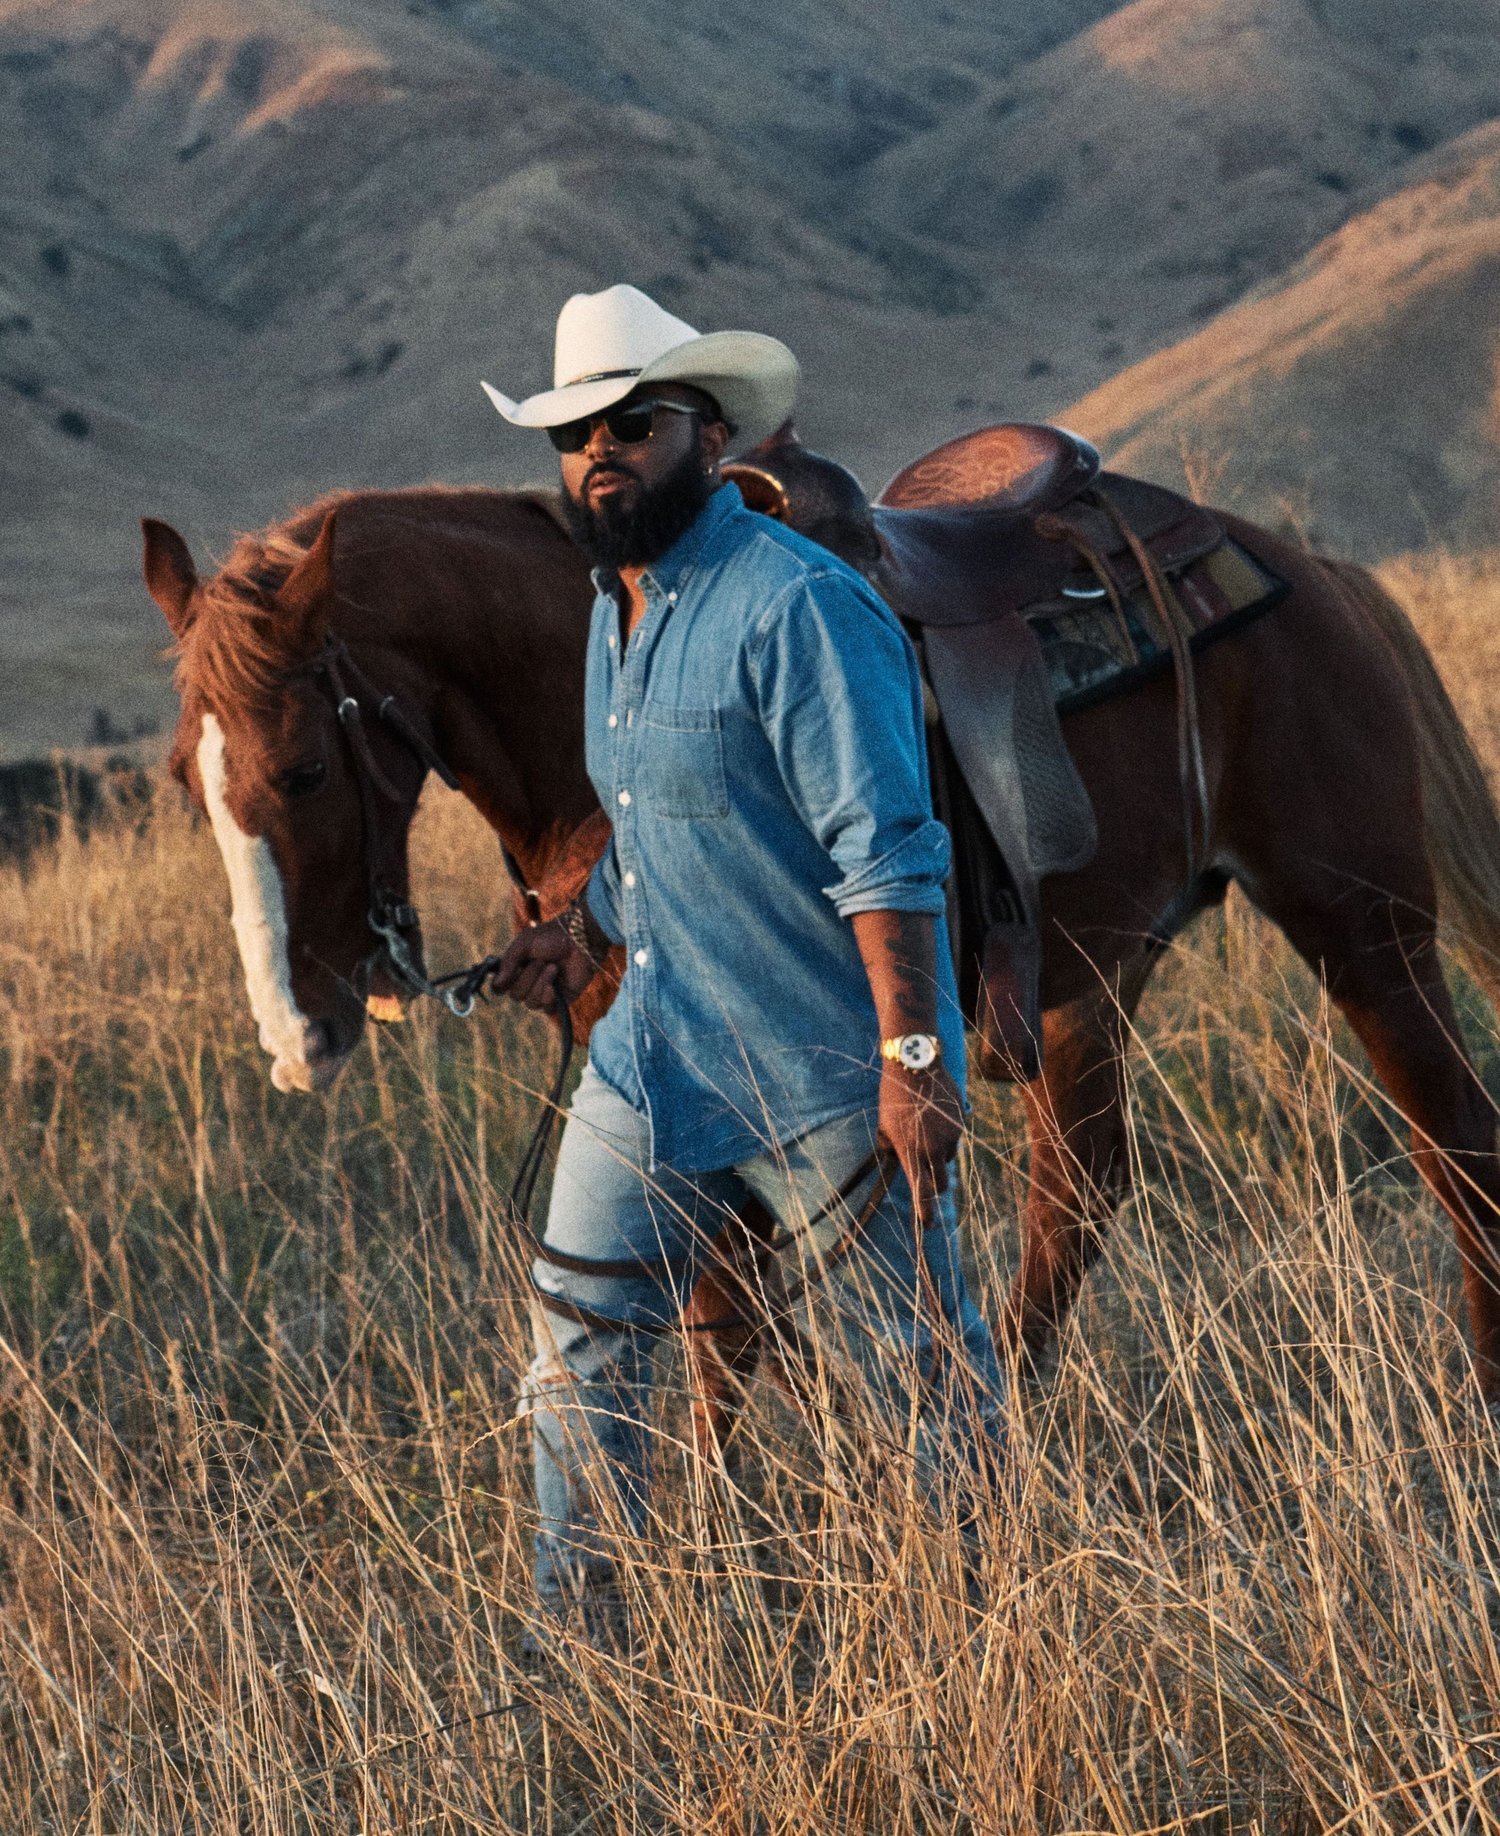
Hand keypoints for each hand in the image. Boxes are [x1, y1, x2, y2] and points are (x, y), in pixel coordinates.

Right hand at [487, 919, 596, 1013]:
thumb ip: (508, 962)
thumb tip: (497, 986)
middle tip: (541, 961)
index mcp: (516, 970)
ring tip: (553, 967)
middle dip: (527, 977)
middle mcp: (528, 983)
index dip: (502, 984)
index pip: (500, 988)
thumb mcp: (524, 943)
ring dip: (540, 983)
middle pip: (515, 995)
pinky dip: (549, 996)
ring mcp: (543, 992)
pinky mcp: (560, 1000)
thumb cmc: (551, 937)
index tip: (511, 971)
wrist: (580, 940)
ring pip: (530, 1002)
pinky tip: (556, 984)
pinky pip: (546, 1008)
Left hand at [877, 1058, 964, 1226]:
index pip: (920, 1191)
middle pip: (942, 1183)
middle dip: (937, 1187)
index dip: (924, 1212)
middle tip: (930, 1183)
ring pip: (948, 1157)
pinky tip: (935, 1117)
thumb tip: (895, 1159)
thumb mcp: (885, 1124)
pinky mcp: (961, 1122)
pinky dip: (946, 1135)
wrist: (916, 1065)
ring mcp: (950, 1135)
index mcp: (911, 1151)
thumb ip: (891, 1146)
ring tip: (925, 1132)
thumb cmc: (893, 1095)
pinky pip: (955, 1137)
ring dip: (939, 1156)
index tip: (926, 1227)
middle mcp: (933, 1148)